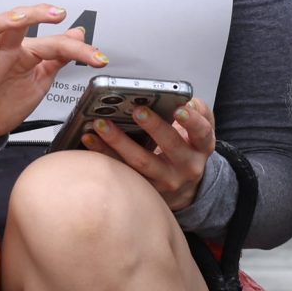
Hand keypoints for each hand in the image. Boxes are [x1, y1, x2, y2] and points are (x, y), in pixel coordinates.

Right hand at [0, 5, 105, 148]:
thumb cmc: (4, 102)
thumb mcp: (39, 80)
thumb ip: (57, 57)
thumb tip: (78, 33)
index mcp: (23, 53)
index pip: (51, 42)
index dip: (77, 48)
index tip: (99, 57)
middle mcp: (2, 53)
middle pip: (14, 22)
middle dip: (35, 13)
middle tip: (57, 13)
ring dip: (1, 21)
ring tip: (19, 19)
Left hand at [84, 97, 216, 213]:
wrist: (184, 187)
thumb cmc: (188, 150)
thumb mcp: (200, 132)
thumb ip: (198, 112)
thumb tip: (187, 102)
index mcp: (201, 147)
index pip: (202, 133)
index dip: (192, 121)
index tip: (180, 109)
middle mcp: (186, 166)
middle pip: (170, 146)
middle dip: (153, 127)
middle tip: (137, 111)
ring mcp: (164, 180)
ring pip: (140, 162)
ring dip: (119, 142)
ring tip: (101, 124)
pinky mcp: (144, 188)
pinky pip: (121, 170)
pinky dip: (104, 154)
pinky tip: (89, 139)